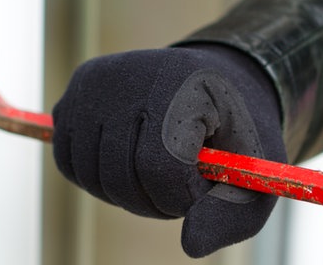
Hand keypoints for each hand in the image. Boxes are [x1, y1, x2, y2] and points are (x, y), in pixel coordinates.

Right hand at [52, 45, 285, 256]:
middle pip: (119, 176)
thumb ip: (231, 214)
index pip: (160, 167)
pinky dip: (94, 178)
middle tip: (178, 183)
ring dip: (123, 193)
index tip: (200, 184)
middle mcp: (130, 75)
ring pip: (90, 174)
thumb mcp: (255, 173)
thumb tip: (189, 246)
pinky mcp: (75, 93)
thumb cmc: (235, 130)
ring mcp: (95, 84)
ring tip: (154, 173)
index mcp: (183, 86)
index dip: (181, 196)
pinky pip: (67, 160)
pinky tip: (124, 164)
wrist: (212, 81)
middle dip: (152, 199)